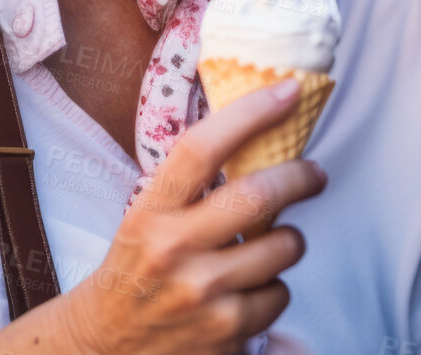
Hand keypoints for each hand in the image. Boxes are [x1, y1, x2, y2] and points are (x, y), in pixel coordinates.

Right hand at [52, 78, 325, 354]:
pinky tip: (247, 292)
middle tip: (314, 174)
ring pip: (283, 248)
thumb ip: (191, 186)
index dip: (250, 113)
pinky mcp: (226, 332)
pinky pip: (280, 295)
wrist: (106, 344)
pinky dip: (273, 290)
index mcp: (150, 211)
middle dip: (300, 178)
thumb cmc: (137, 269)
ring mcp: (202, 295)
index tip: (286, 91)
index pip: (201, 148)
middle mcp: (173, 250)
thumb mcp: (146, 218)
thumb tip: (258, 137)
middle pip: (258, 196)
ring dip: (288, 241)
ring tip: (270, 245)